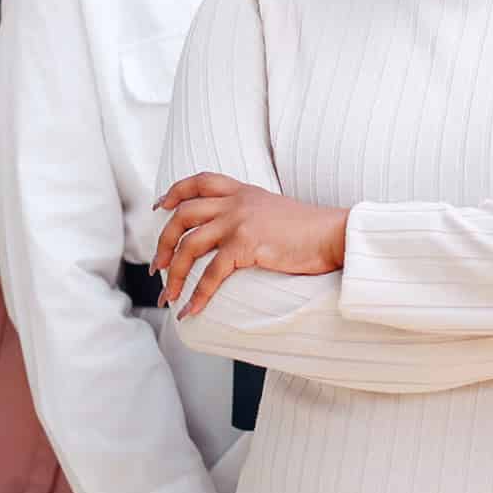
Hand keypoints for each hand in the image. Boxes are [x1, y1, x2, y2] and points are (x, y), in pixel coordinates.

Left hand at [151, 172, 347, 320]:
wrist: (334, 234)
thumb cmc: (311, 230)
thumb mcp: (274, 211)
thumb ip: (251, 215)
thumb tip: (233, 237)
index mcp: (244, 191)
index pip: (200, 181)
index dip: (175, 192)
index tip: (160, 206)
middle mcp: (237, 202)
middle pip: (183, 215)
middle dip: (164, 242)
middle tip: (157, 266)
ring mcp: (239, 221)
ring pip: (189, 246)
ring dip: (174, 274)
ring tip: (168, 295)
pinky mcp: (246, 244)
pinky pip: (211, 274)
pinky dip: (197, 295)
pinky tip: (191, 310)